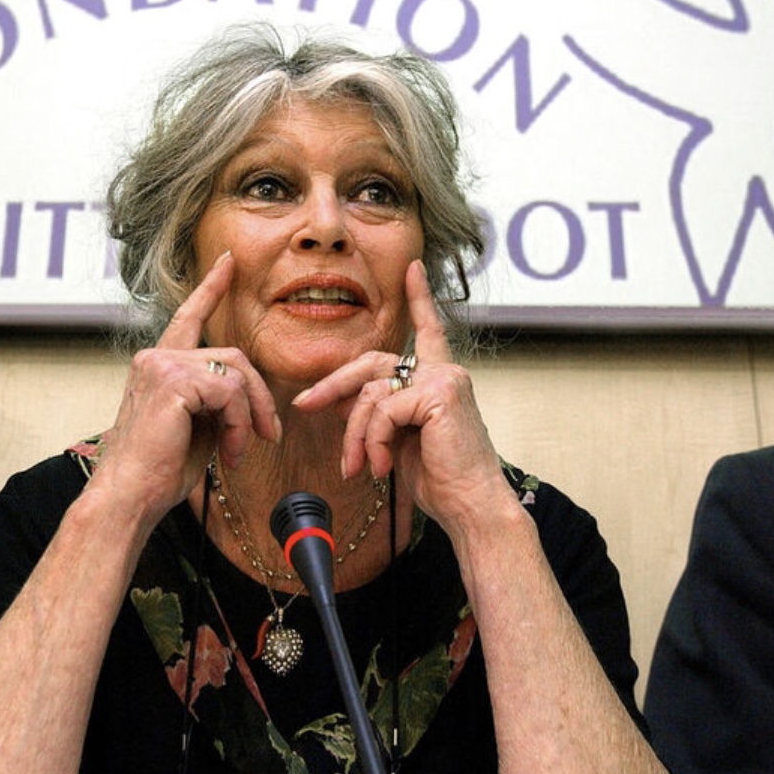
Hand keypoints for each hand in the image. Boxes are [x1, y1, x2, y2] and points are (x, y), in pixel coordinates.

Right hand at [86, 252, 281, 531]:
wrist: (128, 498)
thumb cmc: (157, 472)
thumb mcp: (196, 426)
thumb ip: (216, 399)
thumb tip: (251, 394)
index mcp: (158, 365)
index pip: (189, 317)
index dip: (212, 288)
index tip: (229, 262)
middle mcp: (156, 356)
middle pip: (233, 356)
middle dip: (260, 397)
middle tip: (269, 435)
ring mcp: (161, 364)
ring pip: (236, 374)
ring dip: (250, 417)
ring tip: (239, 451)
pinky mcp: (172, 380)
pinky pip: (230, 393)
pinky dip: (240, 425)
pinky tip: (229, 452)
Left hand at [292, 260, 509, 531]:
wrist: (469, 506)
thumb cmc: (440, 478)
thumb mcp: (399, 439)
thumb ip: (378, 413)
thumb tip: (337, 402)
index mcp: (439, 377)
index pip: (426, 330)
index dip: (418, 298)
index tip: (413, 267)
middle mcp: (444, 371)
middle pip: (372, 363)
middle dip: (333, 384)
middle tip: (304, 404)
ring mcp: (444, 380)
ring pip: (371, 393)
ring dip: (356, 435)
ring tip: (358, 467)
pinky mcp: (438, 395)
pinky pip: (382, 410)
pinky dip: (373, 442)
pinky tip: (380, 467)